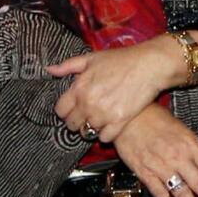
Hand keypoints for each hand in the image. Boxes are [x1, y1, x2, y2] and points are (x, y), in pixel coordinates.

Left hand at [49, 38, 184, 144]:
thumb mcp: (91, 58)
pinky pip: (105, 138)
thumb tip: (49, 69)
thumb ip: (67, 66)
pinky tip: (109, 124)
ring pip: (88, 132)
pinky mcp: (120, 122)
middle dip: (76, 121)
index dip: (65, 111)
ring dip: (91, 127)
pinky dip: (105, 134)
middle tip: (85, 115)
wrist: (148, 66)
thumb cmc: (120, 60)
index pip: (60, 111)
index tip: (71, 109)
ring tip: (98, 119)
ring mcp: (104, 114)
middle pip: (72, 125)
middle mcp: (89, 104)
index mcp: (79, 88)